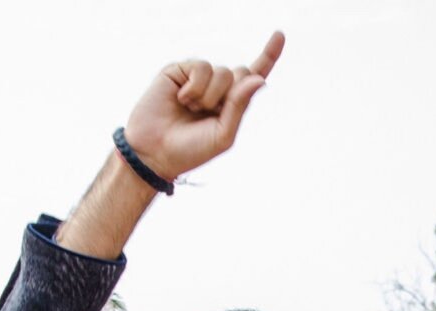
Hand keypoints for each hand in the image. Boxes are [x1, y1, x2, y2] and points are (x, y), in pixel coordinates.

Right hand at [123, 32, 283, 182]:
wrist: (155, 152)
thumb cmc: (190, 150)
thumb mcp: (223, 135)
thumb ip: (240, 106)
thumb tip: (259, 79)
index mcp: (232, 103)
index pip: (254, 75)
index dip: (269, 55)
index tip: (280, 34)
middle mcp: (218, 87)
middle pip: (241, 72)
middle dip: (230, 95)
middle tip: (209, 113)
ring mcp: (198, 77)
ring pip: (222, 71)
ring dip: (210, 96)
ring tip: (192, 109)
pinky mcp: (180, 70)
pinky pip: (202, 67)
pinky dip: (195, 88)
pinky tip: (182, 99)